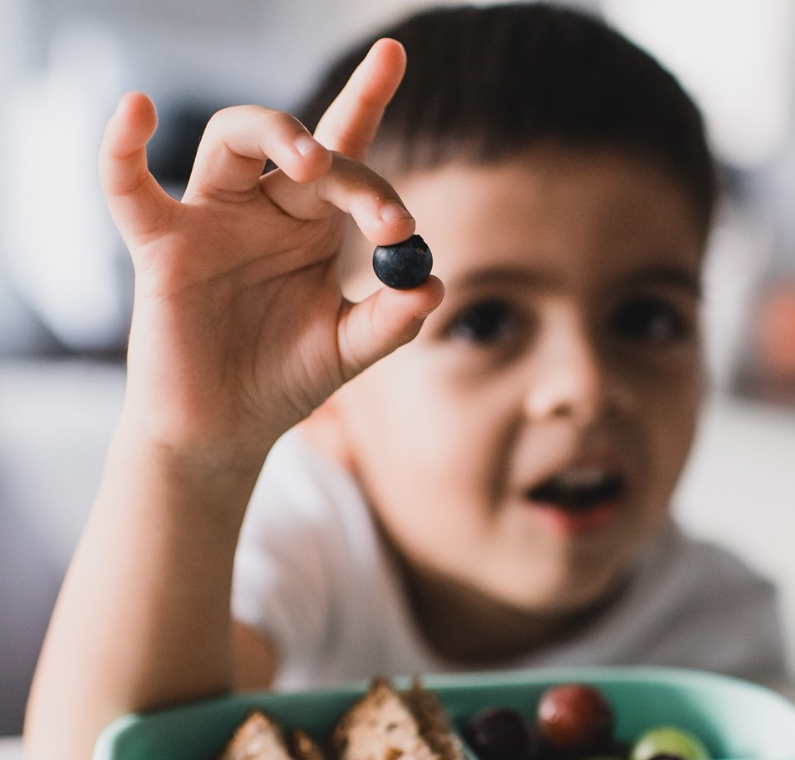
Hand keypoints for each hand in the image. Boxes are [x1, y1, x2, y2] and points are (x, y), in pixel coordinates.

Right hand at [99, 38, 442, 466]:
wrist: (225, 430)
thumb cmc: (283, 381)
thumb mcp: (348, 352)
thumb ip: (391, 322)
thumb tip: (433, 285)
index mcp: (313, 227)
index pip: (346, 153)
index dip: (366, 99)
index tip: (394, 54)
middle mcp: (265, 211)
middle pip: (302, 147)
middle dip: (351, 172)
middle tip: (388, 223)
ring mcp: (211, 221)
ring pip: (231, 140)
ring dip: (272, 132)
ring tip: (312, 163)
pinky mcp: (162, 247)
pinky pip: (129, 186)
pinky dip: (122, 148)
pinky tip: (138, 109)